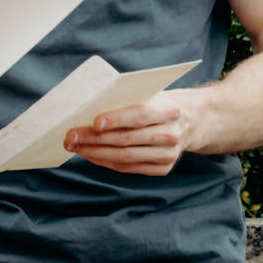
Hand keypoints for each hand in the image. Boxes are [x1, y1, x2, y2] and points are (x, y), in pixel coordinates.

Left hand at [63, 89, 207, 175]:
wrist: (191, 120)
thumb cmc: (159, 103)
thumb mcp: (150, 94)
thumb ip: (126, 99)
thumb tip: (88, 107)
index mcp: (168, 110)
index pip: (140, 115)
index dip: (116, 119)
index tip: (93, 122)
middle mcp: (170, 134)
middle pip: (126, 139)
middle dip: (94, 138)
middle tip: (70, 136)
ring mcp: (168, 154)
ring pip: (124, 157)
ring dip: (95, 152)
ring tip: (75, 146)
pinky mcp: (162, 168)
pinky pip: (128, 167)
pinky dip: (106, 162)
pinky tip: (90, 154)